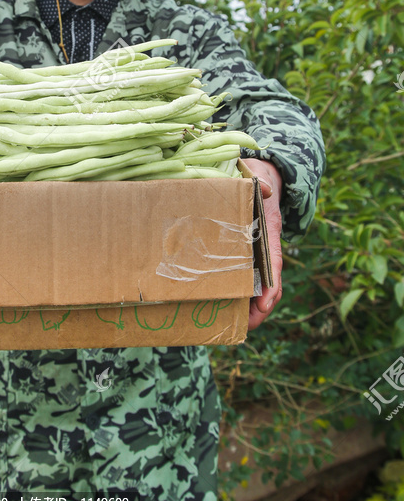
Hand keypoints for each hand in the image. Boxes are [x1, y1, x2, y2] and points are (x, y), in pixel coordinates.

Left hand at [241, 159, 282, 329]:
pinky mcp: (244, 253)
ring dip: (250, 305)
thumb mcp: (257, 176)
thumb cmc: (254, 177)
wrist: (258, 175)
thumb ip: (261, 182)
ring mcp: (256, 251)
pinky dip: (241, 293)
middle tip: (248, 325)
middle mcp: (266, 244)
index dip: (271, 283)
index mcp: (270, 229)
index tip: (264, 302)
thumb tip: (267, 189)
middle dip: (261, 305)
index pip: (274, 261)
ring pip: (257, 283)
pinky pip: (244, 276)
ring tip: (237, 325)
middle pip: (268, 281)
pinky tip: (226, 306)